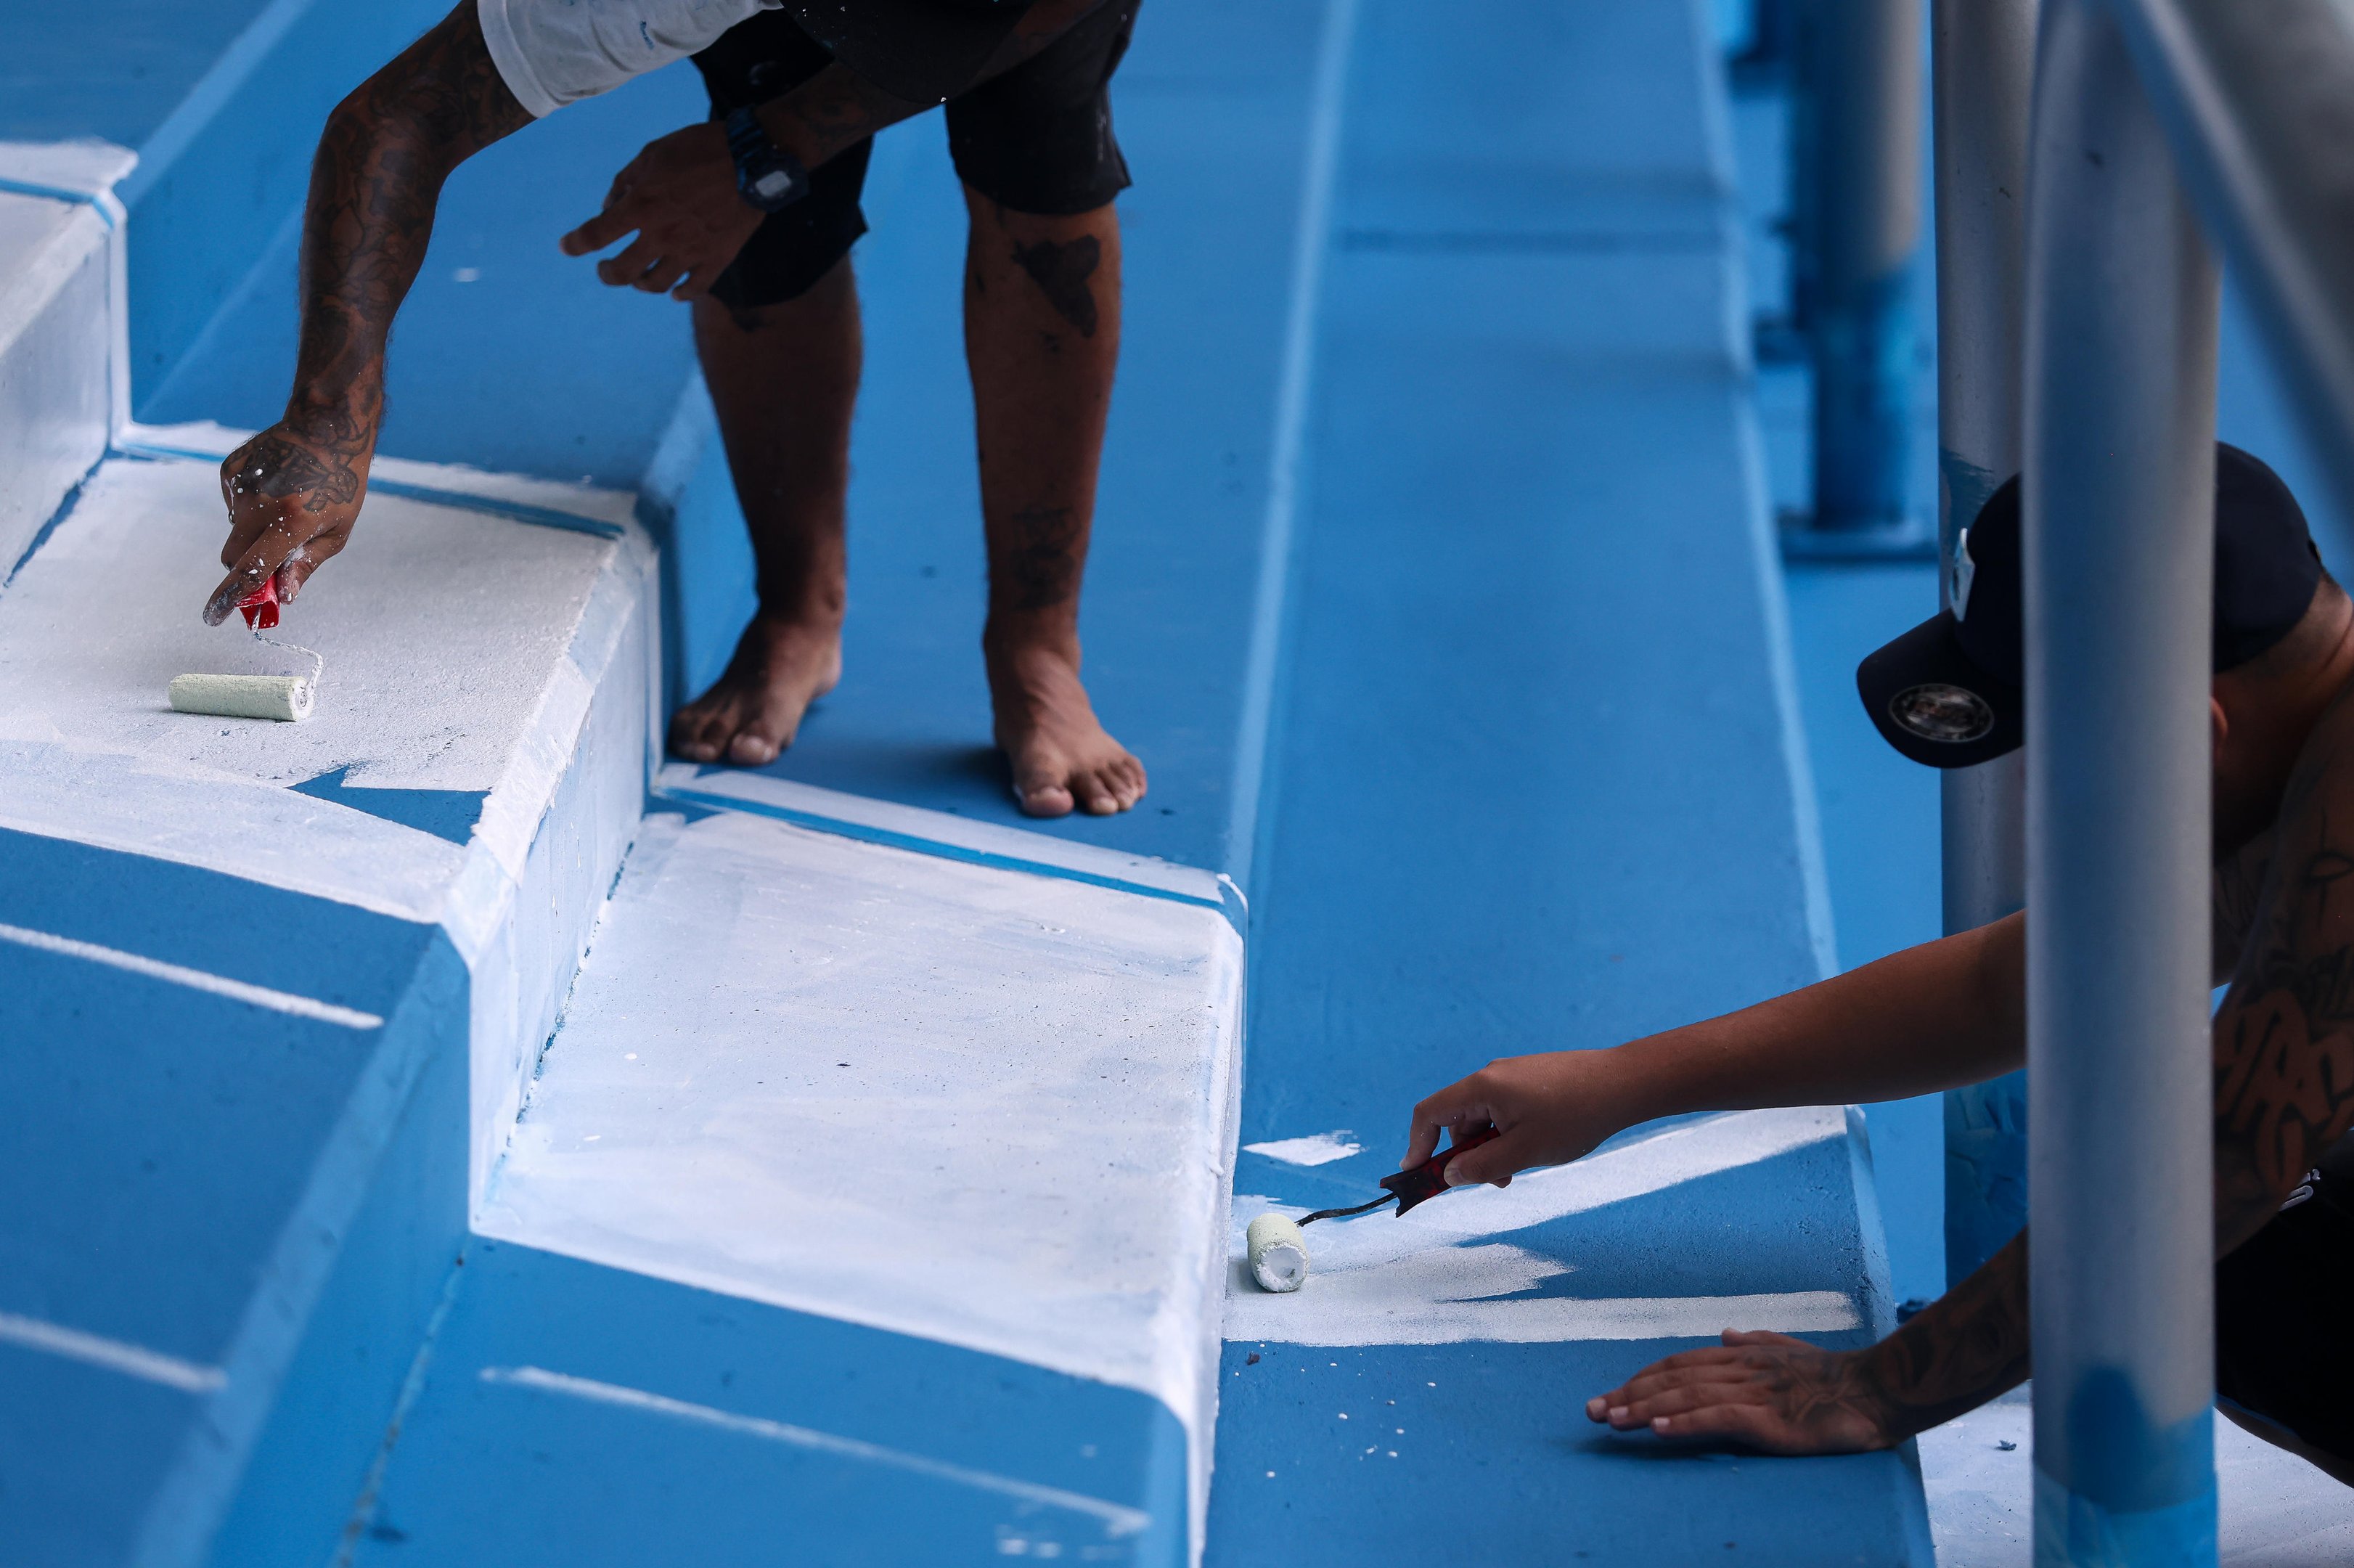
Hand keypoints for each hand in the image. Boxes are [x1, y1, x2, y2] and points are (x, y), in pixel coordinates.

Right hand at [206, 425, 367, 624]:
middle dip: (246, 565)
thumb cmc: (341, 485)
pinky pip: (233, 504)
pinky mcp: (229, 471)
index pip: (251, 569)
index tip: (214, 616)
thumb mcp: (336, 532)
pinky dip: (250, 505)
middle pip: (232, 556)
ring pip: (235, 529)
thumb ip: (304, 566)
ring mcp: (240, 485)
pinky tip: (275, 486)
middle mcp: (259, 504)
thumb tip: (280, 597)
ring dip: (254, 530)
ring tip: (287, 504)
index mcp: (290, 522)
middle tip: (272, 560)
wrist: (327, 427)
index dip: (231, 597)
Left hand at [560, 123, 762, 300]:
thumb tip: (610, 206)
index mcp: (641, 206)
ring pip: (655, 285)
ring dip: (641, 284)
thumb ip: (626, 181)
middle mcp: (661, 235)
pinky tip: (675, 293)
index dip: (575, 244)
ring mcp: (690, 251)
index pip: (596, 234)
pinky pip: (693, 288)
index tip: (567, 248)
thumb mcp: (653, 152)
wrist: (752, 160)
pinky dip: (680, 294)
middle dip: (607, 274)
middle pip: (622, 272)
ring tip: (639, 278)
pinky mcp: (716, 259)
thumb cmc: (699, 149)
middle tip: (605, 270)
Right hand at [1400, 1048, 1640, 1187]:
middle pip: (1458, 1119)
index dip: (1417, 1144)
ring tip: (1523, 1165)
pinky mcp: (1532, 1079)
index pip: (1429, 1113)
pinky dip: (1509, 1133)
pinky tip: (1537, 1146)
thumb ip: (1483, 1166)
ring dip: (1492, 1147)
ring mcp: (1513, 1075)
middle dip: (1467, 1154)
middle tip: (1497, 1180)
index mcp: (1482, 1086)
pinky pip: (1505, 1109)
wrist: (1625, 1083)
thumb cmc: (1576, 1115)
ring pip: (1484, 1117)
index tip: (1418, 1173)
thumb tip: (1451, 1176)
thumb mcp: (1525, 1151)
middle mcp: (1492, 1075)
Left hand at [1586, 1330, 1899, 1453]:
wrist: (1878, 1390)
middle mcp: (1740, 1369)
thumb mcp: (1789, 1351)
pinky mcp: (1771, 1419)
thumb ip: (1755, 1342)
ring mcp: (1754, 1393)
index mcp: (1741, 1356)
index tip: (1611, 1396)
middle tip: (1593, 1411)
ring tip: (1612, 1420)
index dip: (1641, 1380)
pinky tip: (1660, 1429)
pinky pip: (1720, 1417)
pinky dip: (1686, 1422)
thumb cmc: (1834, 1376)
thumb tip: (1723, 1333)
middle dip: (1629, 1395)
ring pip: (1687, 1396)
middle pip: (1672, 1379)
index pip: (1678, 1365)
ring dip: (1645, 1408)